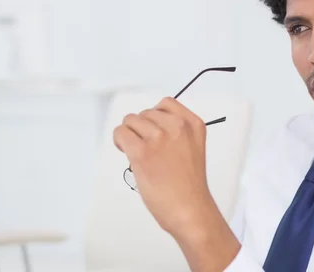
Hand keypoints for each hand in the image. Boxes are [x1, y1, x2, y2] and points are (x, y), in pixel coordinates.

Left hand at [113, 96, 240, 271]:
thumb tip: (147, 126)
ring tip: (136, 151)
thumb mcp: (192, 148)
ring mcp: (159, 137)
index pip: (166, 103)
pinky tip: (125, 151)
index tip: (153, 131)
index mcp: (193, 124)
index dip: (155, 117)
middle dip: (141, 128)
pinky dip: (119, 140)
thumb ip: (176, 132)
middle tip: (145, 148)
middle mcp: (177, 126)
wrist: (190, 210)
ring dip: (130, 134)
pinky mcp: (142, 151)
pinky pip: (120, 132)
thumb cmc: (189, 186)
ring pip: (131, 120)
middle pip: (145, 112)